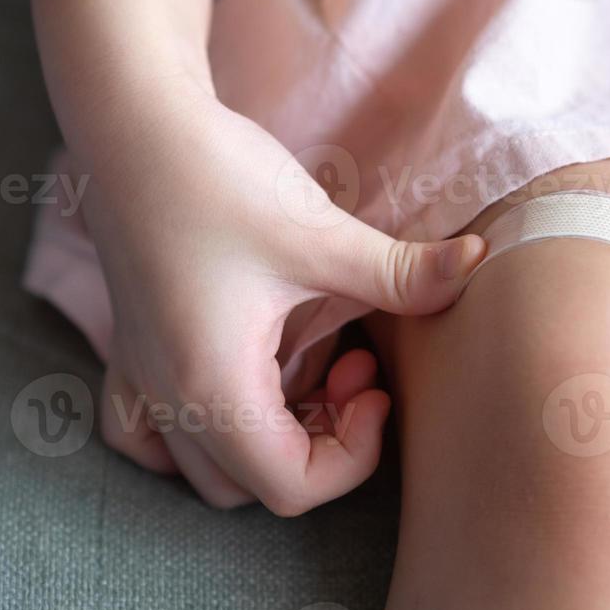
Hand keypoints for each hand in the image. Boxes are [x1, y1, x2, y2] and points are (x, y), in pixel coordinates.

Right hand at [75, 74, 484, 514]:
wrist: (133, 121)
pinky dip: (203, 427)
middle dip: (319, 446)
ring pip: (203, 465)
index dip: (355, 456)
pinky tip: (246, 374)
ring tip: (310, 368)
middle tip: (353, 371)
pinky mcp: (134, 348)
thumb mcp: (320, 233)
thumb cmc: (216, 179)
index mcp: (211, 386)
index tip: (378, 385)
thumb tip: (477, 266)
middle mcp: (167, 396)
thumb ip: (402, 272)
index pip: (290, 488)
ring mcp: (141, 376)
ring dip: (268, 438)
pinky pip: (152, 432)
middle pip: (250, 487)